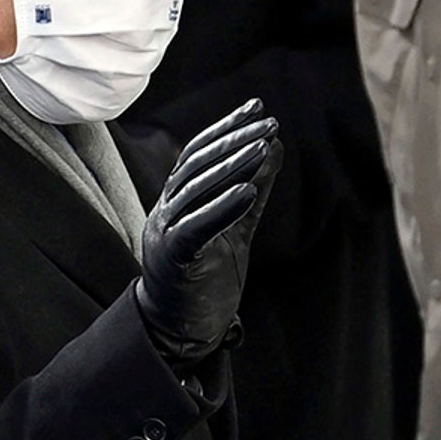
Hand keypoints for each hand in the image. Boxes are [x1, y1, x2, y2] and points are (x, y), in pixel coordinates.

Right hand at [135, 98, 280, 368]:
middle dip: (234, 139)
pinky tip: (250, 191)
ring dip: (233, 166)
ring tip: (264, 146)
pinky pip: (197, 227)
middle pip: (198, 164)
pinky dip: (222, 207)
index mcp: (176, 199)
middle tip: (267, 122)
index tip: (257, 107)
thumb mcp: (238, 228)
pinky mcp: (173, 258)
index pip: (198, 152)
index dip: (226, 127)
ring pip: (196, 189)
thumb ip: (254, 188)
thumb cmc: (207, 278)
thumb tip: (276, 145)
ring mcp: (164, 232)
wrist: (180, 332)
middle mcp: (165, 209)